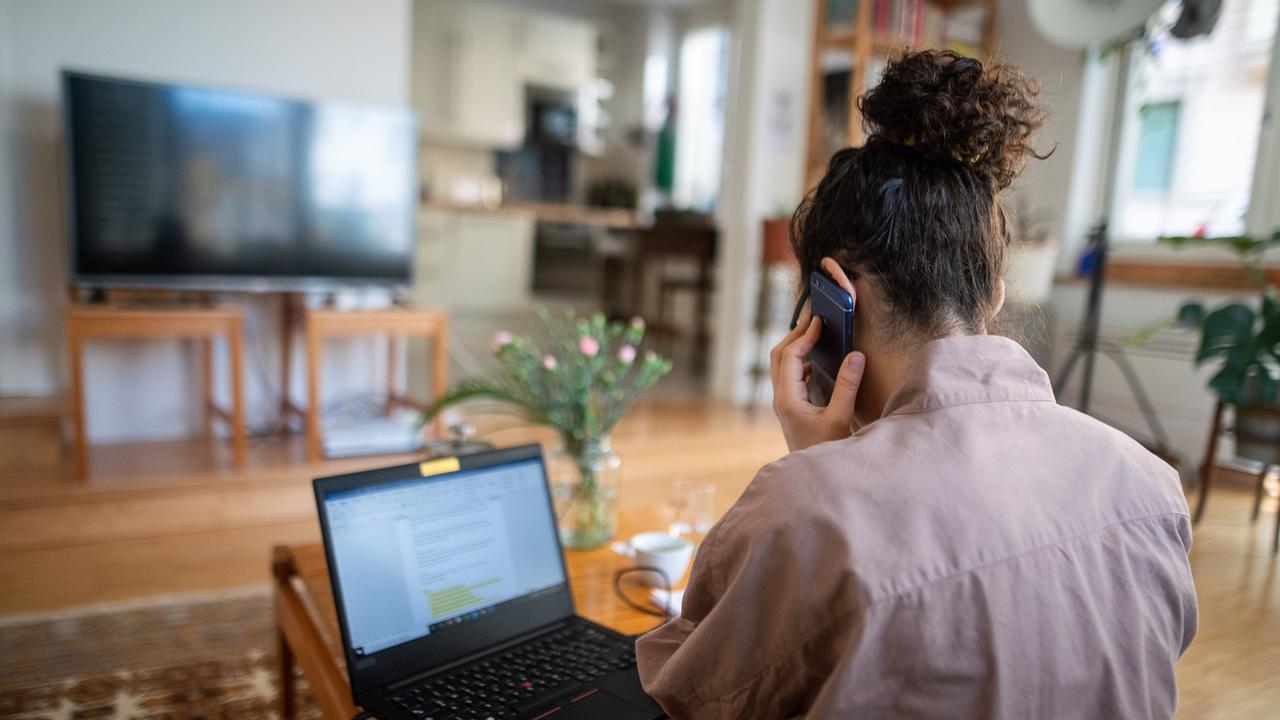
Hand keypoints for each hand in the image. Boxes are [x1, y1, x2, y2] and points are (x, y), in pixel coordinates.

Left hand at [770, 261, 864, 451]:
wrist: (815, 478)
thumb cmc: (827, 451)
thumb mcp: (840, 418)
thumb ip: (847, 386)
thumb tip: (856, 355)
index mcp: (788, 399)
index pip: (790, 356)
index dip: (804, 336)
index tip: (820, 322)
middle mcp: (780, 399)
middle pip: (778, 355)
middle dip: (795, 334)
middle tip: (814, 319)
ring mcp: (783, 403)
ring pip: (781, 365)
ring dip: (796, 346)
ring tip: (815, 333)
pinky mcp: (790, 407)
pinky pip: (789, 376)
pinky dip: (800, 361)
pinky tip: (818, 360)